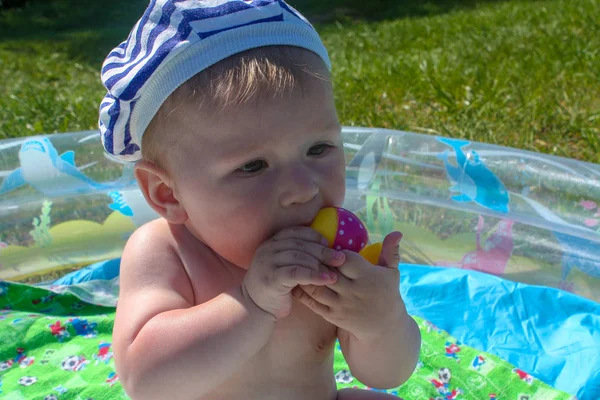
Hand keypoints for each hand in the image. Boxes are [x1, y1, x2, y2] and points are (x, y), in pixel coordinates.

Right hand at [242, 226, 345, 319]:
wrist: (256, 306)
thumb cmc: (277, 285)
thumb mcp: (285, 265)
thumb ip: (298, 254)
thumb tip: (327, 247)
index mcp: (272, 242)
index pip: (296, 232)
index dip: (314, 236)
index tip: (329, 244)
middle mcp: (268, 249)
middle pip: (300, 244)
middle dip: (323, 251)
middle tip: (341, 258)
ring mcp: (267, 262)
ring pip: (299, 258)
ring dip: (320, 264)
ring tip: (336, 273)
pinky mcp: (272, 278)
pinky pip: (297, 273)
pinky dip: (314, 275)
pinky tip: (326, 279)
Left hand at [291, 231, 405, 339]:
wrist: (383, 328)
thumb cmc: (387, 294)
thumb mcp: (392, 273)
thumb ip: (391, 252)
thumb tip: (397, 232)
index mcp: (368, 277)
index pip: (346, 259)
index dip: (334, 252)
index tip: (327, 245)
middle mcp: (353, 292)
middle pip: (328, 272)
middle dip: (315, 261)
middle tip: (304, 250)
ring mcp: (341, 305)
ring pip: (317, 287)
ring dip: (305, 275)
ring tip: (297, 263)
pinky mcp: (332, 316)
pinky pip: (313, 303)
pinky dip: (302, 292)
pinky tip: (295, 280)